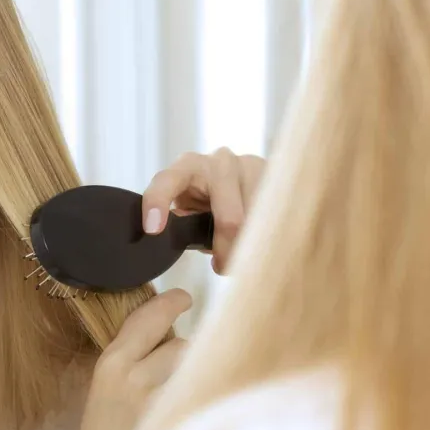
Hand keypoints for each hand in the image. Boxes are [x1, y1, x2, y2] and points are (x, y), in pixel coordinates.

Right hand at [58, 288, 192, 429]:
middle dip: (185, 357)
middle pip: (181, 344)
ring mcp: (158, 405)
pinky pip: (206, 397)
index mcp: (110, 365)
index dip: (170, 303)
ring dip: (198, 379)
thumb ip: (133, 361)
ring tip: (184, 403)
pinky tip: (196, 420)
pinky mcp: (179, 427)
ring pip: (197, 369)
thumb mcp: (106, 392)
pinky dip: (206, 403)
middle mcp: (133, 379)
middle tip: (178, 380)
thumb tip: (170, 332)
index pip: (148, 317)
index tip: (184, 298)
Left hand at [142, 148, 265, 273]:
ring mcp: (250, 164)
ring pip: (258, 223)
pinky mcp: (276, 174)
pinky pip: (277, 217)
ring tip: (245, 251)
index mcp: (187, 166)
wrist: (241, 176)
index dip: (157, 203)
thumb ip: (181, 223)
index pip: (167, 181)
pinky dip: (268, 237)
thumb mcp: (187, 208)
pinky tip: (264, 240)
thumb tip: (175, 247)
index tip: (153, 230)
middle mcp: (220, 161)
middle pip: (230, 220)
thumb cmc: (205, 200)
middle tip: (223, 268)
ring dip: (251, 246)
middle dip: (227, 251)